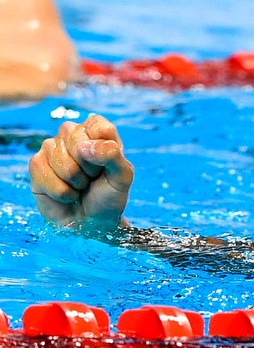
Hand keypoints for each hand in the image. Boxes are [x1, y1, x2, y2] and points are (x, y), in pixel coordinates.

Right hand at [29, 115, 132, 230]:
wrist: (93, 223)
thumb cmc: (109, 196)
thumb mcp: (122, 177)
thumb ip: (113, 156)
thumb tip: (86, 146)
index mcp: (96, 132)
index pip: (97, 124)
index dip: (101, 147)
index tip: (106, 164)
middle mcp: (72, 135)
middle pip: (77, 141)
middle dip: (90, 168)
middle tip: (93, 178)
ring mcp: (51, 148)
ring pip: (63, 162)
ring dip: (77, 182)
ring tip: (81, 186)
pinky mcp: (36, 165)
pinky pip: (47, 175)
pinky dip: (62, 192)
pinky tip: (67, 194)